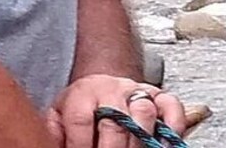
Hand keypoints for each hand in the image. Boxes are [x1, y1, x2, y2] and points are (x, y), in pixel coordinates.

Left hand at [46, 75, 185, 147]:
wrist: (102, 84)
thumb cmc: (80, 107)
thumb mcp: (58, 115)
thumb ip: (54, 131)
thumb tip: (52, 144)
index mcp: (83, 93)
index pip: (81, 121)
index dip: (80, 145)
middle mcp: (113, 90)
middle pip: (115, 122)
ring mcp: (139, 91)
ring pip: (144, 114)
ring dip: (140, 141)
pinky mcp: (160, 95)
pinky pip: (172, 106)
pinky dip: (173, 126)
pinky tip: (165, 145)